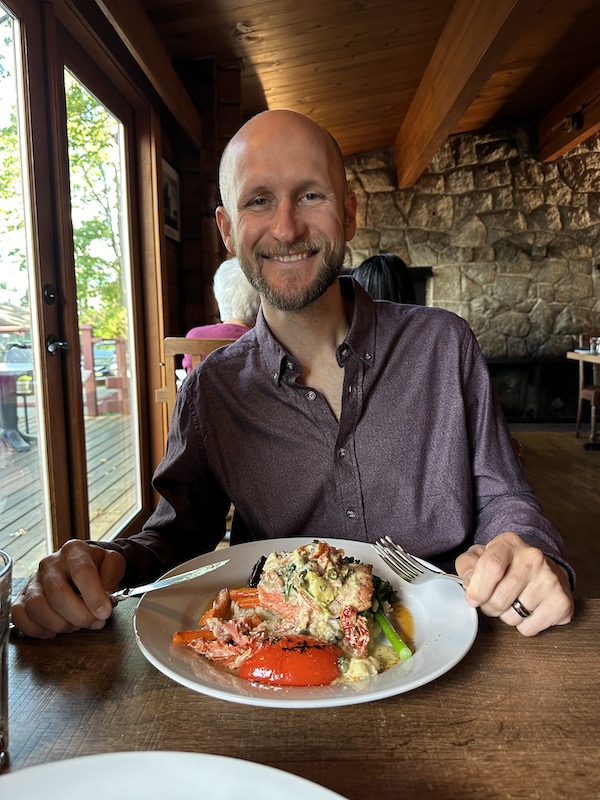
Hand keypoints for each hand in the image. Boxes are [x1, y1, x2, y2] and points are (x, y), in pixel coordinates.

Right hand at [12, 540, 125, 638]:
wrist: (78, 565)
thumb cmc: (96, 565)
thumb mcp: (113, 563)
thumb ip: (112, 578)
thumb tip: (106, 598)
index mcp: (74, 551)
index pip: (82, 572)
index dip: (94, 596)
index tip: (104, 613)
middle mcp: (50, 563)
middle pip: (58, 594)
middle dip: (79, 616)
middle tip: (94, 623)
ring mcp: (33, 580)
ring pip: (36, 607)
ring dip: (59, 624)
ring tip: (75, 625)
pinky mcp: (22, 596)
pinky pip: (19, 615)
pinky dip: (37, 629)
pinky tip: (54, 630)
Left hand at [455, 531, 573, 635]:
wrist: (545, 570)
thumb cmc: (507, 565)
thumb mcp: (481, 556)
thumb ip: (467, 564)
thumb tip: (468, 579)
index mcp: (509, 543)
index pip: (490, 567)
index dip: (477, 589)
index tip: (473, 598)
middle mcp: (533, 558)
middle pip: (499, 599)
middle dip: (489, 607)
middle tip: (493, 600)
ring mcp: (550, 580)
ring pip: (512, 617)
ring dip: (506, 616)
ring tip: (513, 601)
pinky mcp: (561, 602)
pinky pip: (528, 628)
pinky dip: (523, 625)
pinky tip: (528, 609)